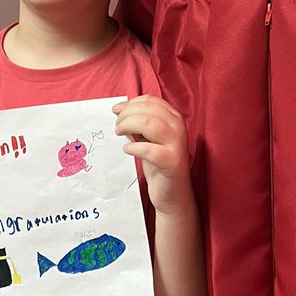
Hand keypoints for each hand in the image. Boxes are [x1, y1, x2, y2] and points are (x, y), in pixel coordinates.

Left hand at [113, 96, 192, 215]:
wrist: (172, 193)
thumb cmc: (158, 163)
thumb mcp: (148, 138)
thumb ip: (140, 123)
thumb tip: (119, 110)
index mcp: (174, 118)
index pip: (151, 101)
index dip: (130, 103)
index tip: (116, 110)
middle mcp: (178, 127)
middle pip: (149, 110)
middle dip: (127, 114)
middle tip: (116, 126)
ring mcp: (177, 144)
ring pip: (151, 124)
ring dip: (129, 125)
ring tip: (119, 133)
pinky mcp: (172, 162)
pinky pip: (151, 150)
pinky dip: (135, 148)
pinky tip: (128, 150)